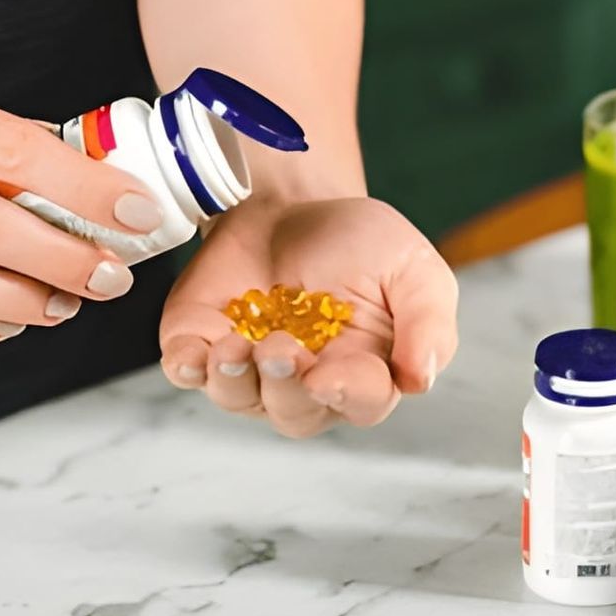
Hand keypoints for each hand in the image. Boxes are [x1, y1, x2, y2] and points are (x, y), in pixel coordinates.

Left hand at [157, 197, 459, 436]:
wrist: (292, 203)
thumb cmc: (360, 242)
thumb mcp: (413, 268)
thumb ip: (428, 322)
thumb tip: (421, 380)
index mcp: (364, 371)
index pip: (360, 402)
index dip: (345, 395)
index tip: (329, 376)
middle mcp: (305, 383)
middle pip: (295, 413)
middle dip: (285, 387)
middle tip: (281, 348)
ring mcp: (249, 369)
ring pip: (239, 399)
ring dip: (234, 381)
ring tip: (236, 346)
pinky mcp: (200, 344)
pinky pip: (187, 372)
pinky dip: (187, 368)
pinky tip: (194, 355)